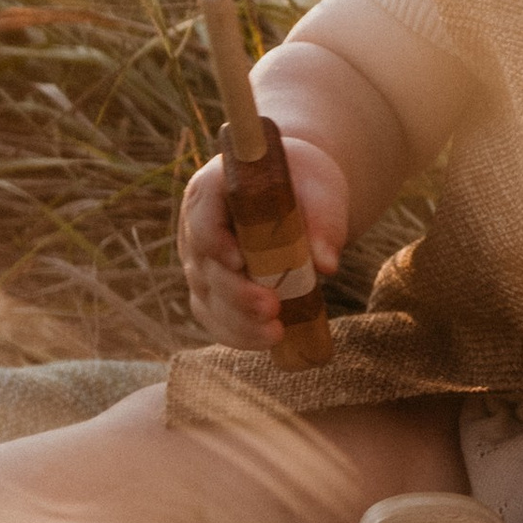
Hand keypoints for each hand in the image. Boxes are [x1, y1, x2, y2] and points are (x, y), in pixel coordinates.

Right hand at [177, 136, 350, 350]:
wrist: (299, 192)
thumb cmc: (305, 183)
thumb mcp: (320, 190)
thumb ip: (322, 221)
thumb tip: (326, 265)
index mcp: (212, 189)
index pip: (201, 216)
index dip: (215, 241)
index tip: (240, 261)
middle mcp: (195, 228)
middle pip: (205, 266)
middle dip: (236, 293)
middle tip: (271, 308)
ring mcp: (200, 263)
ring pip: (207, 299)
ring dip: (239, 322)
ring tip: (275, 332)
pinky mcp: (211, 291)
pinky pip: (215, 318)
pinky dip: (238, 334)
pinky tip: (267, 340)